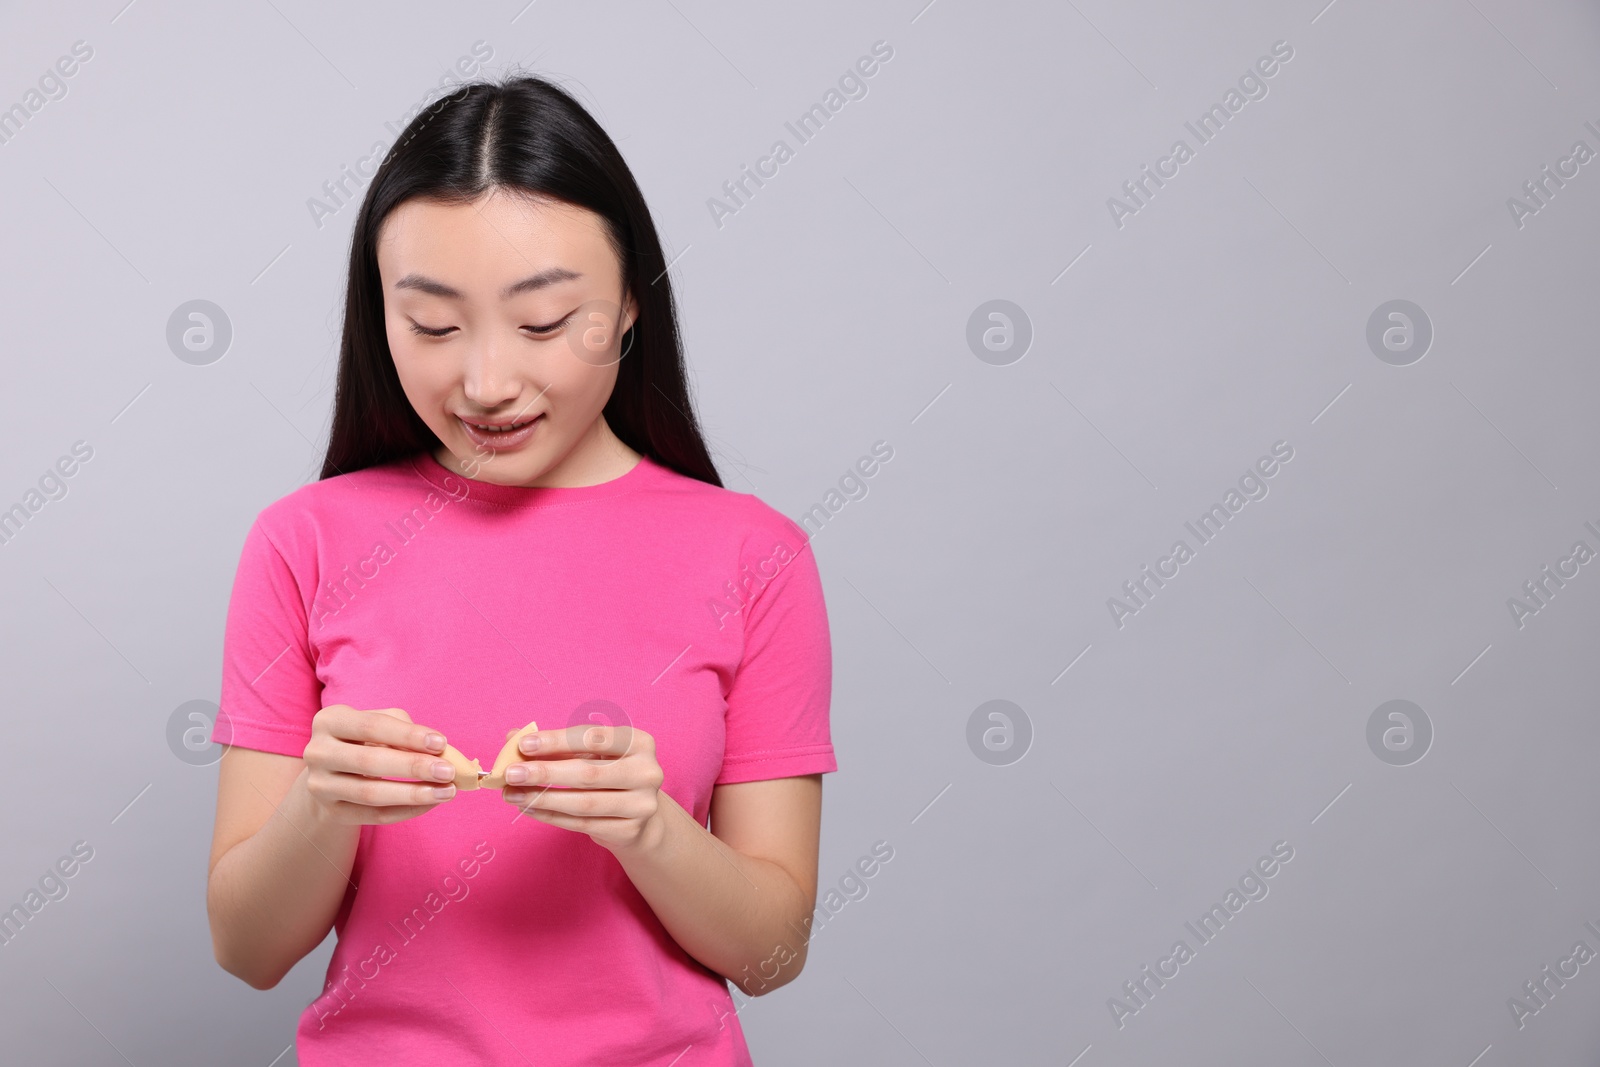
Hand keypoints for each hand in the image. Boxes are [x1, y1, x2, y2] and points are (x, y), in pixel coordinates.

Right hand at [301, 704, 458, 824]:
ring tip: (447, 791)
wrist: (331, 772)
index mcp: (329, 720)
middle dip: (414, 767)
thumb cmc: (364, 740)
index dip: (408, 735)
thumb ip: (405, 730)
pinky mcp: (332, 811)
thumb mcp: (379, 724)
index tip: (441, 743)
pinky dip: (407, 811)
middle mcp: (318, 752)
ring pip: (371, 794)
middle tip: (448, 771)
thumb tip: (440, 751)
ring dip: (414, 794)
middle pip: (369, 762)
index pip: (372, 726)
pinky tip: (430, 803)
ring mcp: (321, 785)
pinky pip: (374, 816)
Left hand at [500, 724, 664, 851]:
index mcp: (640, 742)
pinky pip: (582, 824)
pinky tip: (528, 808)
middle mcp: (647, 772)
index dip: (557, 740)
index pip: (593, 737)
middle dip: (545, 773)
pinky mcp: (630, 830)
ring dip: (542, 798)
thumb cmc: (609, 772)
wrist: (639, 812)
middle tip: (510, 773)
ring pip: (584, 803)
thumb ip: (556, 744)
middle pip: (589, 773)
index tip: (524, 744)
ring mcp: (642, 804)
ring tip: (512, 794)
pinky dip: (551, 816)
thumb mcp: (590, 752)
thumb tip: (512, 737)